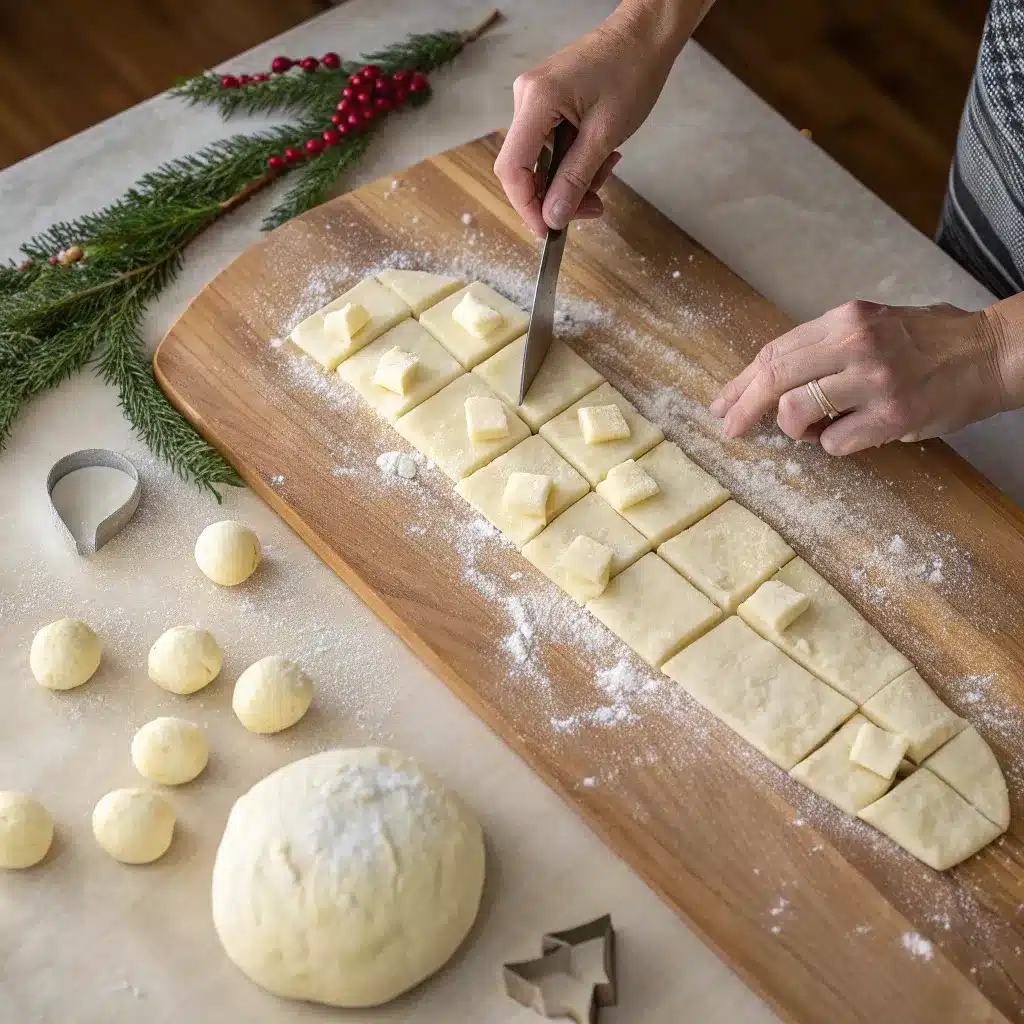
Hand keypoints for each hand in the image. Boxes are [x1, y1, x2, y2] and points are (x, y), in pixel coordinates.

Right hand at [493, 2, 697, 235]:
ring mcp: (534, 100)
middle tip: (593, 208)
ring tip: (606, 175)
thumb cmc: (631, 73)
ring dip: (572, 180)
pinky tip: (601, 158)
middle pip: (524, 168)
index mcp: (536, 101)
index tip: (548, 230)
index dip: (527, 206)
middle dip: (556, 196)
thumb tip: (553, 217)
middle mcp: (526, 99)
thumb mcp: (605, 135)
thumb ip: (575, 179)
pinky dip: (574, 162)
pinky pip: (551, 146)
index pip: (513, 168)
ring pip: (541, 161)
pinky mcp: (547, 103)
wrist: (644, 36)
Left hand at [709, 300, 1016, 454]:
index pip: (775, 351)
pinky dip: (832, 445)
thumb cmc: (925, 342)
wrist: (989, 354)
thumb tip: (768, 381)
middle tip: (730, 427)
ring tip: (815, 428)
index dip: (741, 381)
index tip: (722, 402)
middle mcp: (856, 344)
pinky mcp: (893, 417)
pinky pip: (834, 443)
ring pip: (796, 412)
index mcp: (845, 320)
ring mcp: (874, 381)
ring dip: (795, 429)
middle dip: (743, 408)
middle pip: (774, 378)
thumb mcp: (870, 325)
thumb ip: (823, 348)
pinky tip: (850, 434)